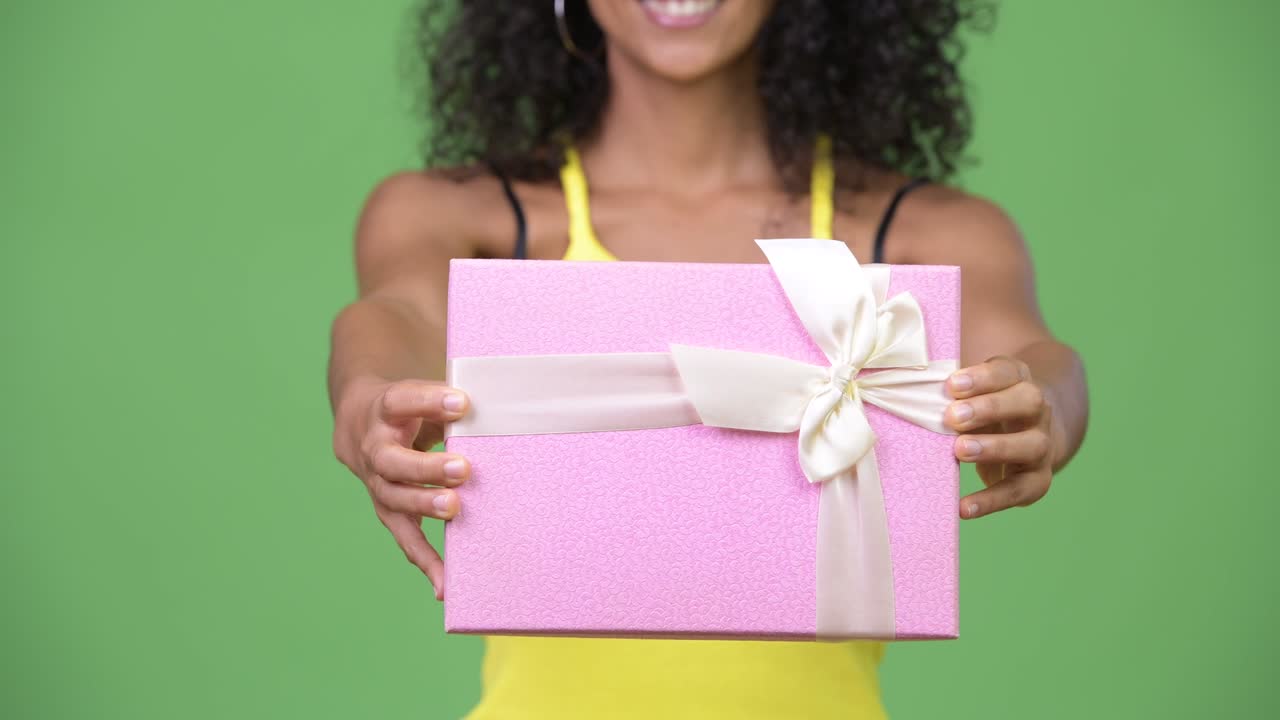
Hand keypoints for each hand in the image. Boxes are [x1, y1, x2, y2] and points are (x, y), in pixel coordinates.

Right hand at [332, 378, 469, 598]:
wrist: (359, 421)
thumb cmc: (409, 407)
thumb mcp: (422, 394)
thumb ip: (450, 404)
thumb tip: (499, 408)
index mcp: (385, 410)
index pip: (402, 402)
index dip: (428, 402)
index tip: (462, 403)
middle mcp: (374, 449)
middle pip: (392, 461)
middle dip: (425, 468)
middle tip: (461, 469)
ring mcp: (378, 483)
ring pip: (395, 499)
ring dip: (424, 507)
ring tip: (454, 509)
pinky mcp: (388, 510)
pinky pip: (405, 538)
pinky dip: (425, 561)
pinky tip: (445, 586)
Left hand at [945, 356, 1053, 518]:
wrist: (1024, 440)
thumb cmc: (982, 411)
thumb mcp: (971, 396)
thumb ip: (949, 394)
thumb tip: (909, 392)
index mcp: (1018, 381)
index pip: (1008, 371)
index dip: (983, 377)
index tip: (952, 385)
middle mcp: (1037, 412)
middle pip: (1028, 401)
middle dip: (989, 408)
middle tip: (952, 417)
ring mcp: (1041, 445)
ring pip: (1032, 444)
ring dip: (995, 447)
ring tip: (960, 450)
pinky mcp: (1037, 480)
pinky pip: (1019, 490)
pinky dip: (992, 500)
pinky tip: (963, 508)